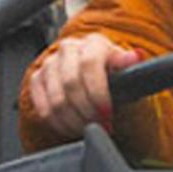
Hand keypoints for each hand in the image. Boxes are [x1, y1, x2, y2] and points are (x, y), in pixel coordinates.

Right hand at [27, 34, 143, 140]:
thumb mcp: (129, 74)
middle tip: (101, 125)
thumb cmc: (117, 80)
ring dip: (75, 121)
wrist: (100, 83)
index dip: (98, 92)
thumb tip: (135, 56)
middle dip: (87, 111)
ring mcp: (50, 64)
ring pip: (56, 100)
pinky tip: (74, 127)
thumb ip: (130, 67)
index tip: (107, 113)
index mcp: (94, 43)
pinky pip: (44, 109)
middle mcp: (69, 48)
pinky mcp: (37, 80)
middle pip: (70, 83)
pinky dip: (60, 124)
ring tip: (90, 128)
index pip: (89, 64)